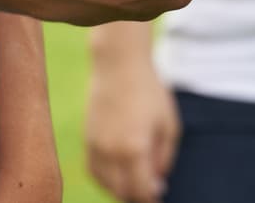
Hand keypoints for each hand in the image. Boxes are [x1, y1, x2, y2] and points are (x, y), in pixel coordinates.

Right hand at [86, 57, 179, 202]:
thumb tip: (158, 181)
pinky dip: (105, 179)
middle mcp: (111, 151)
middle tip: (149, 191)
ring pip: (104, 183)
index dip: (150, 198)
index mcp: (134, 148)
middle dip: (136, 195)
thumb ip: (164, 156)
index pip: (140, 189)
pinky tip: (119, 174)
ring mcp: (95, 146)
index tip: (158, 197)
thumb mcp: (168, 123)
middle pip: (121, 191)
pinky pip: (93, 170)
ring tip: (136, 183)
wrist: (118, 65)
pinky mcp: (86, 139)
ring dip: (120, 189)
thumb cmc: (150, 91)